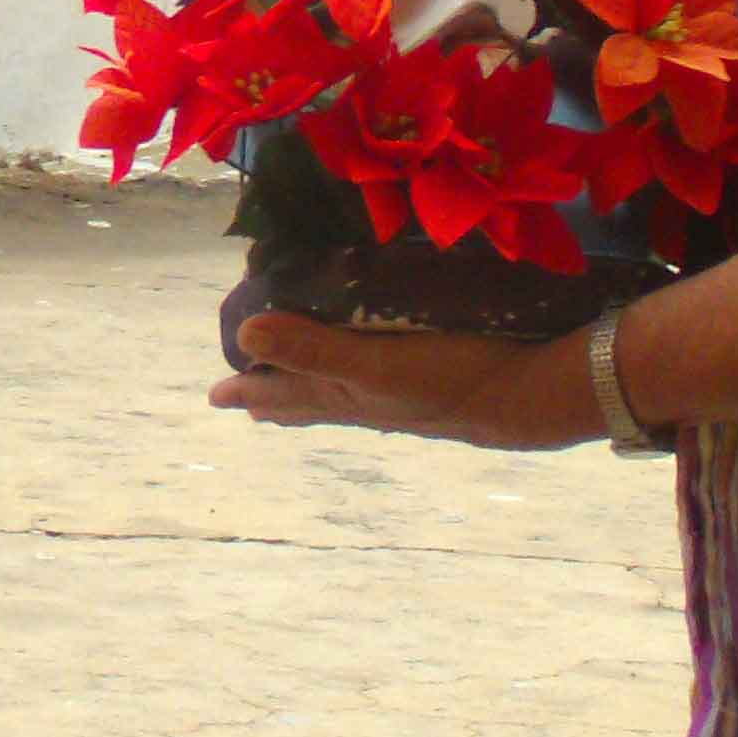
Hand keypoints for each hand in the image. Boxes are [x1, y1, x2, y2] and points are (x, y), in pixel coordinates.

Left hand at [206, 313, 579, 449]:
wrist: (522, 396)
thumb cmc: (445, 377)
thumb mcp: (372, 362)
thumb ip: (312, 349)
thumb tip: (245, 335)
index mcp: (341, 394)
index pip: (281, 391)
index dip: (248, 388)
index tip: (215, 395)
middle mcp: (362, 400)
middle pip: (305, 400)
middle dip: (273, 393)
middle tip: (243, 400)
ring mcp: (395, 397)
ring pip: (338, 395)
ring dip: (310, 387)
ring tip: (292, 393)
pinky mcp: (426, 384)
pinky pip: (373, 383)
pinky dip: (354, 376)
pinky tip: (370, 377)